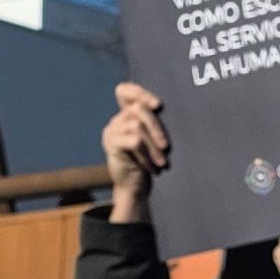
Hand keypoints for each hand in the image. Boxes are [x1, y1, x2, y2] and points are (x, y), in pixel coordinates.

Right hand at [104, 80, 170, 224]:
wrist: (134, 187)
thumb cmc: (148, 162)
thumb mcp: (154, 140)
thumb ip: (154, 122)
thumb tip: (157, 105)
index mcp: (127, 116)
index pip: (124, 91)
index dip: (139, 92)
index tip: (158, 106)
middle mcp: (117, 121)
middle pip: (139, 109)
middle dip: (158, 128)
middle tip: (168, 148)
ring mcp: (111, 131)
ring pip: (138, 126)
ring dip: (155, 146)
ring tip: (163, 164)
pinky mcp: (111, 144)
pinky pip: (135, 141)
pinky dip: (148, 155)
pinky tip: (153, 168)